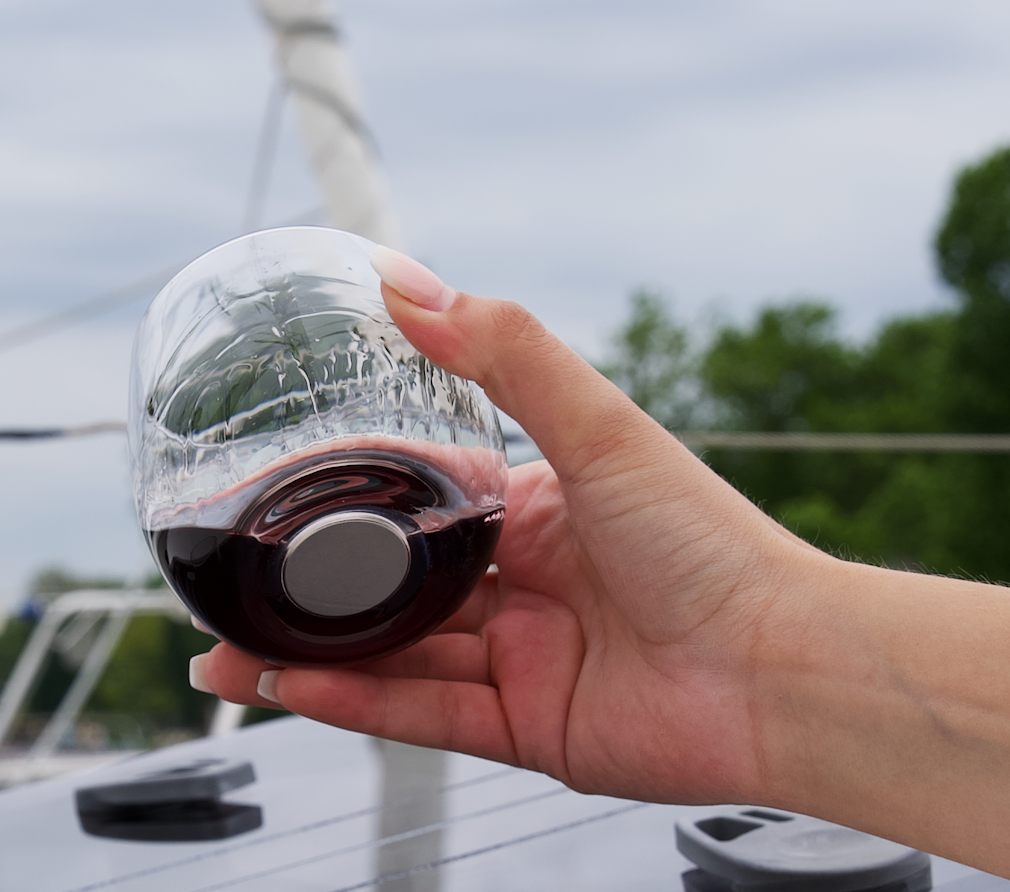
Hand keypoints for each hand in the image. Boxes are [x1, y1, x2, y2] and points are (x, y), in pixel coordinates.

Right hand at [197, 278, 820, 804]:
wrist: (780, 666)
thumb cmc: (707, 540)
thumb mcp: (597, 426)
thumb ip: (505, 354)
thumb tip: (409, 280)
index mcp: (540, 507)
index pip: (426, 493)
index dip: (355, 489)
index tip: (283, 479)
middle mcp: (527, 581)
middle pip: (399, 584)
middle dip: (317, 588)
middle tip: (236, 579)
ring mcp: (525, 657)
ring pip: (396, 657)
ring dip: (312, 657)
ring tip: (229, 652)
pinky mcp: (530, 727)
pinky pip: (426, 718)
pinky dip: (359, 708)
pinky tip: (294, 692)